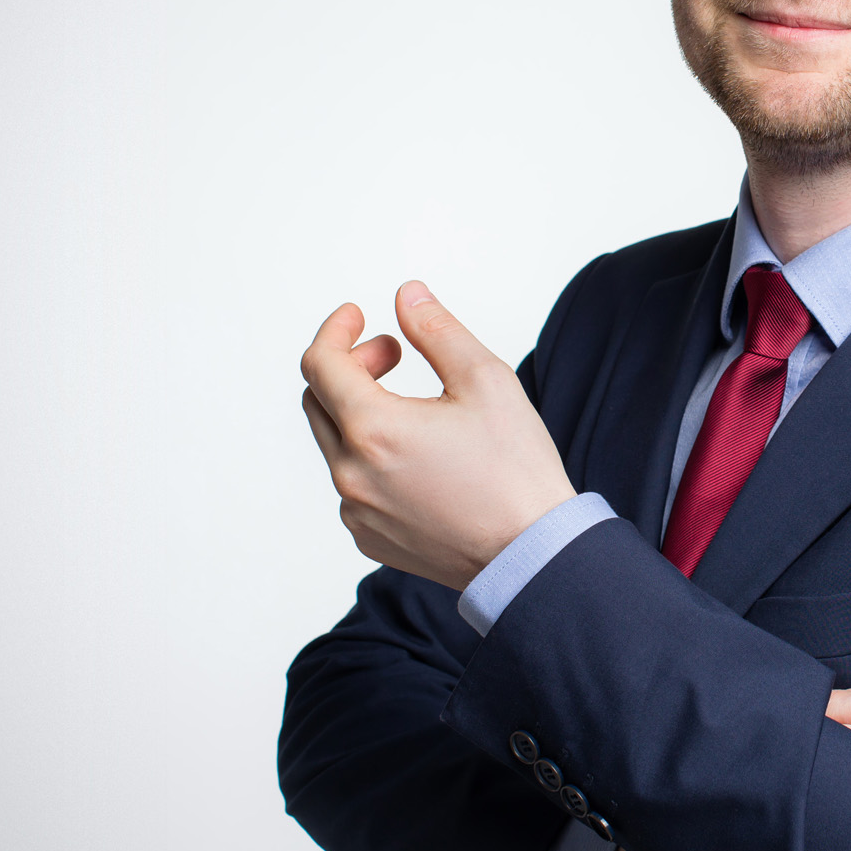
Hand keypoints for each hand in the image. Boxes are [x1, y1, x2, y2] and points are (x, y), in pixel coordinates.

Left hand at [299, 284, 576, 591]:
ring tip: (414, 408)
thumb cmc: (516, 470)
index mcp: (373, 430)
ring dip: (361, 413)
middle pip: (318, 400)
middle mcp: (351, 474)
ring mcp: (356, 512)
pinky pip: (352, 485)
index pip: (319, 363)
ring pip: (335, 443)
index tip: (358, 316)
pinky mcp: (369, 538)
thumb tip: (405, 295)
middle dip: (350, 366)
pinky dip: (370, 458)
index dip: (336, 329)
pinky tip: (417, 457)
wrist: (532, 555)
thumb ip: (436, 329)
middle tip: (394, 356)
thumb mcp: (485, 379)